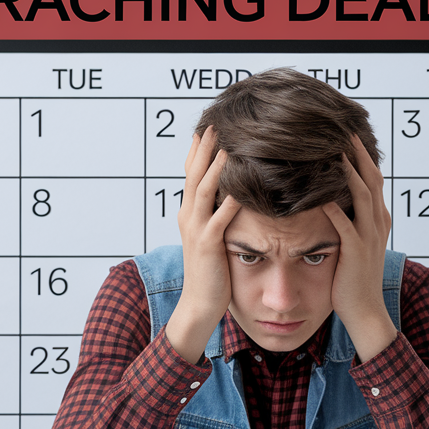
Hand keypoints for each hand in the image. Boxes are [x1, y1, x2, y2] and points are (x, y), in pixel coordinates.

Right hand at [164, 127, 241, 362]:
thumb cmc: (211, 273)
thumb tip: (231, 194)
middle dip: (204, 148)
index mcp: (189, 213)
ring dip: (214, 166)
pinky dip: (229, 200)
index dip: (197, 150)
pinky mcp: (208, 244)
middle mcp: (188, 216)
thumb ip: (216, 215)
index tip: (206, 128)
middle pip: (194, 174)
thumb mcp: (211, 237)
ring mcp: (196, 229)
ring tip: (225, 146)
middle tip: (214, 124)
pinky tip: (240, 187)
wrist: (199, 304)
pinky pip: (219, 218)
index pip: (190, 174)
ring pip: (203, 190)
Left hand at [322, 134, 396, 361]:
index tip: (348, 135)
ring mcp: (368, 237)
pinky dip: (334, 206)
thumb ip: (349, 221)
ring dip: (349, 170)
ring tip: (334, 150)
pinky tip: (321, 193)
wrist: (366, 312)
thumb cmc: (353, 279)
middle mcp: (377, 223)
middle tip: (343, 130)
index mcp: (378, 219)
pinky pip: (345, 224)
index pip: (373, 179)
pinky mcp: (355, 252)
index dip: (362, 156)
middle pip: (371, 178)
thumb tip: (331, 199)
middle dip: (358, 153)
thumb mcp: (355, 244)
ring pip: (362, 194)